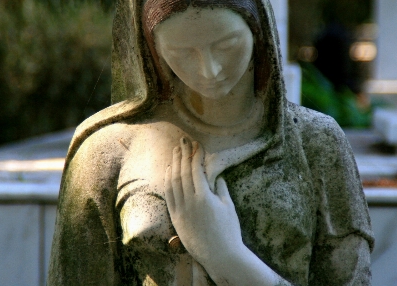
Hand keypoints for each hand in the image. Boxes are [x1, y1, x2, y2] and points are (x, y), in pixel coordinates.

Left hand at [164, 138, 287, 284]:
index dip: (195, 155)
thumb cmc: (228, 231)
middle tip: (183, 141)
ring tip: (175, 151)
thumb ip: (221, 188)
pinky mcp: (175, 217)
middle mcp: (189, 202)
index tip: (197, 144)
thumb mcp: (229, 207)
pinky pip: (168, 195)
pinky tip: (169, 170)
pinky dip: (167, 180)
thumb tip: (216, 175)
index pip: (195, 170)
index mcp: (204, 197)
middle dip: (182, 154)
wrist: (219, 255)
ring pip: (173, 181)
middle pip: (182, 172)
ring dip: (174, 164)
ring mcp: (180, 210)